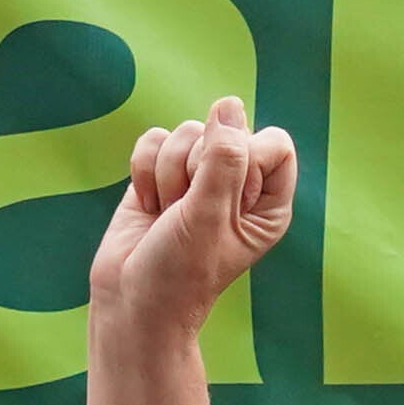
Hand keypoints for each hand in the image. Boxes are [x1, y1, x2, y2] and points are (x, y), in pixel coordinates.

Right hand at [90, 97, 294, 363]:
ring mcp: (199, 178)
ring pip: (186, 132)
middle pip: (226, 131)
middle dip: (196, 170)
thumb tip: (229, 104)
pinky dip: (143, 173)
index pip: (274, 144)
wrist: (130, 300)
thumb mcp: (209, 216)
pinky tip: (148, 207)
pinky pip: (154, 140)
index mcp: (270, 203)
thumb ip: (224, 158)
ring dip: (167, 176)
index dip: (245, 158)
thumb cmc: (180, 272)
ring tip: (167, 215)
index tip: (224, 197)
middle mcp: (240, 186)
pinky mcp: (162, 174)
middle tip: (187, 214)